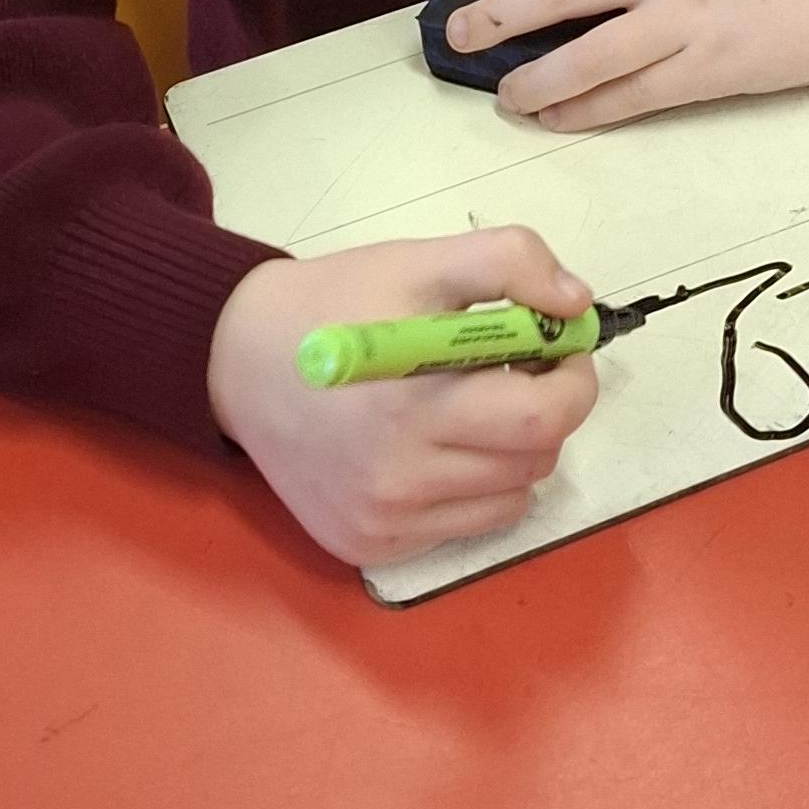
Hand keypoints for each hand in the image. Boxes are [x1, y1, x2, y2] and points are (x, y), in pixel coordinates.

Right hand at [206, 229, 598, 570]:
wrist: (233, 358)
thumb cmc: (334, 303)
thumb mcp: (418, 261)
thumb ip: (507, 263)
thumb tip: (576, 306)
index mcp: (413, 405)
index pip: (542, 419)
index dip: (572, 380)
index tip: (558, 348)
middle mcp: (398, 479)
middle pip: (534, 460)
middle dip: (544, 411)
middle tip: (513, 373)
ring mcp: (382, 521)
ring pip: (509, 500)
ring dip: (509, 454)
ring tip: (467, 409)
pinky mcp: (368, 547)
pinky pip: (462, 527)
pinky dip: (467, 489)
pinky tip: (428, 448)